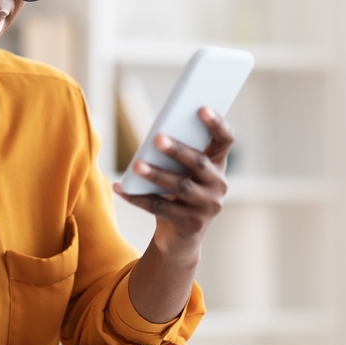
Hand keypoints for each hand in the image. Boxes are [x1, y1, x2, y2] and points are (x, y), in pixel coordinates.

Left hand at [114, 107, 234, 262]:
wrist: (180, 236)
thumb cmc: (178, 192)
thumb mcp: (182, 171)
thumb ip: (177, 154)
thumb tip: (155, 137)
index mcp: (218, 164)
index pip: (225, 139)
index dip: (216, 124)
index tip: (201, 108)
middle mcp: (218, 185)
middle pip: (199, 163)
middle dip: (178, 150)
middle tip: (157, 137)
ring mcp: (206, 207)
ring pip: (180, 186)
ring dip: (156, 174)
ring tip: (137, 164)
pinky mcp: (189, 225)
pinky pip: (160, 208)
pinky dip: (137, 197)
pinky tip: (120, 187)